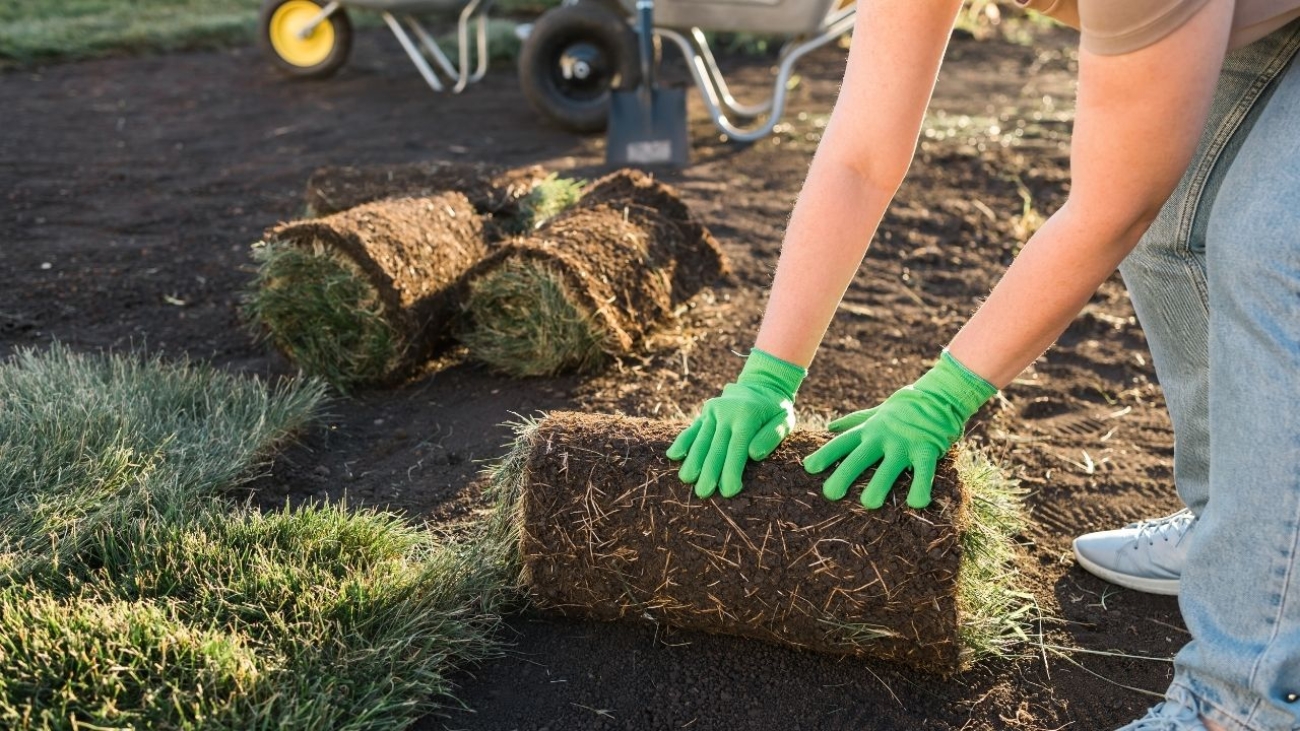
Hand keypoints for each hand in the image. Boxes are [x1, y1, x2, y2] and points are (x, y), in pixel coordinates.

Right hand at [667, 349, 805, 497]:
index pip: (737, 448)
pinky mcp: (705, 413)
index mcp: (748, 416)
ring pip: (701, 439)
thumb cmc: (775, 410)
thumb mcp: (785, 420)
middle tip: (703, 493)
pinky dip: (682, 442)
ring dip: (693, 461)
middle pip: (716, 447)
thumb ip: (771, 436)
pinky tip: (673, 456)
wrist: (761, 384)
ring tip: (687, 480)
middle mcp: (727, 412)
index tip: (728, 491)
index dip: (731, 471)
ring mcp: (713, 411)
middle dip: (709, 472)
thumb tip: (754, 454)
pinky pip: (692, 429)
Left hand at [804, 351, 995, 508]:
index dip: (825, 455)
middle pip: (859, 458)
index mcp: (869, 430)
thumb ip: (854, 422)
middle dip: (844, 475)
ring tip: (869, 503)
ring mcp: (904, 443)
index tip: (808, 468)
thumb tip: (829, 427)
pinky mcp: (927, 449)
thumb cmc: (905, 408)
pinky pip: (924, 472)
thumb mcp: (876, 413)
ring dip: (879, 485)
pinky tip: (917, 503)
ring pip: (889, 467)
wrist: (939, 395)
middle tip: (830, 494)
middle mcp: (883, 437)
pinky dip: (921, 487)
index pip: (842, 443)